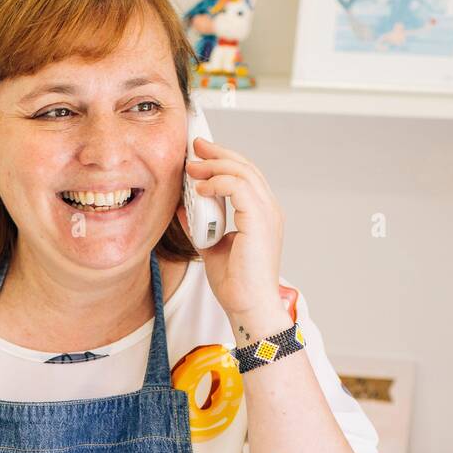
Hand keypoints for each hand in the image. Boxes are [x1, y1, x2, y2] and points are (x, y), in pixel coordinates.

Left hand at [178, 137, 287, 325]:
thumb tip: (183, 207)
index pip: (246, 176)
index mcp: (262, 214)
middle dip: (218, 153)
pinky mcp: (259, 220)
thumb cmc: (236, 284)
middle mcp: (269, 210)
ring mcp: (267, 213)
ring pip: (242, 172)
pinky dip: (217, 183)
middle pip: (246, 167)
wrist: (247, 305)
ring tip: (192, 168)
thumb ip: (200, 225)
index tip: (200, 155)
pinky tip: (199, 189)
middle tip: (195, 146)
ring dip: (214, 166)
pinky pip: (238, 187)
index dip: (223, 161)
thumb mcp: (211, 247)